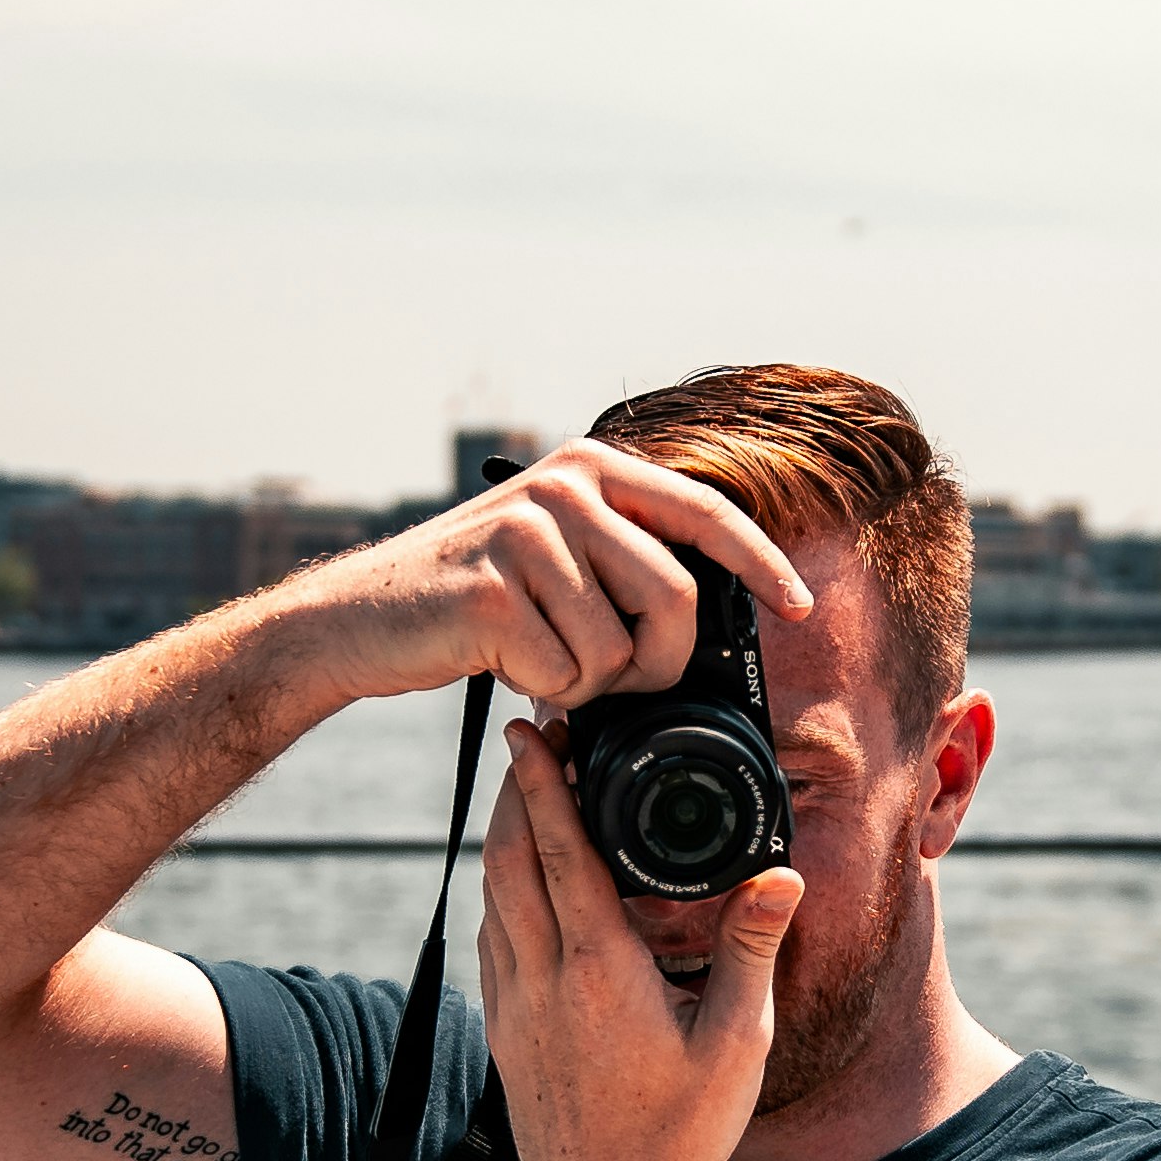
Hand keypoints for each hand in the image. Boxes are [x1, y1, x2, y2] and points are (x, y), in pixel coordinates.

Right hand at [267, 445, 813, 714]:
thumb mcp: (555, 549)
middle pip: (676, 599)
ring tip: (538, 658)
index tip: (802, 609)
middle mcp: (565, 486)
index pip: (706, 515)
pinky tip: (501, 663)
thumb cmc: (470, 600)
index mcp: (592, 468)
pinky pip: (566, 675)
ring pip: (622, 650)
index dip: (763, 567)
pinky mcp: (494, 592)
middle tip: (614, 681)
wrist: (358, 620)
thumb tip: (715, 613)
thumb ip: (626, 556)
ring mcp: (527, 534)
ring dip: (590, 683)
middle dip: (660, 665)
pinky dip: (543, 692)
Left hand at [478, 720, 801, 1160]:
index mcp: (600, 971)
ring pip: (492, 896)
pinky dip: (501, 891)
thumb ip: (753, 953)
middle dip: (515, 792)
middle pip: (510, 859)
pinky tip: (518, 881)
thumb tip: (780, 877)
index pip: (560, 853)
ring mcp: (513, 1006)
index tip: (530, 731)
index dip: (542, 784)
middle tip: (530, 739)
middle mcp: (543, 980)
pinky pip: (492, 938)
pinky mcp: (502, 1030)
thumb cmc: (682, 1134)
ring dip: (503, 838)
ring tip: (523, 793)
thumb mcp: (737, 1044)